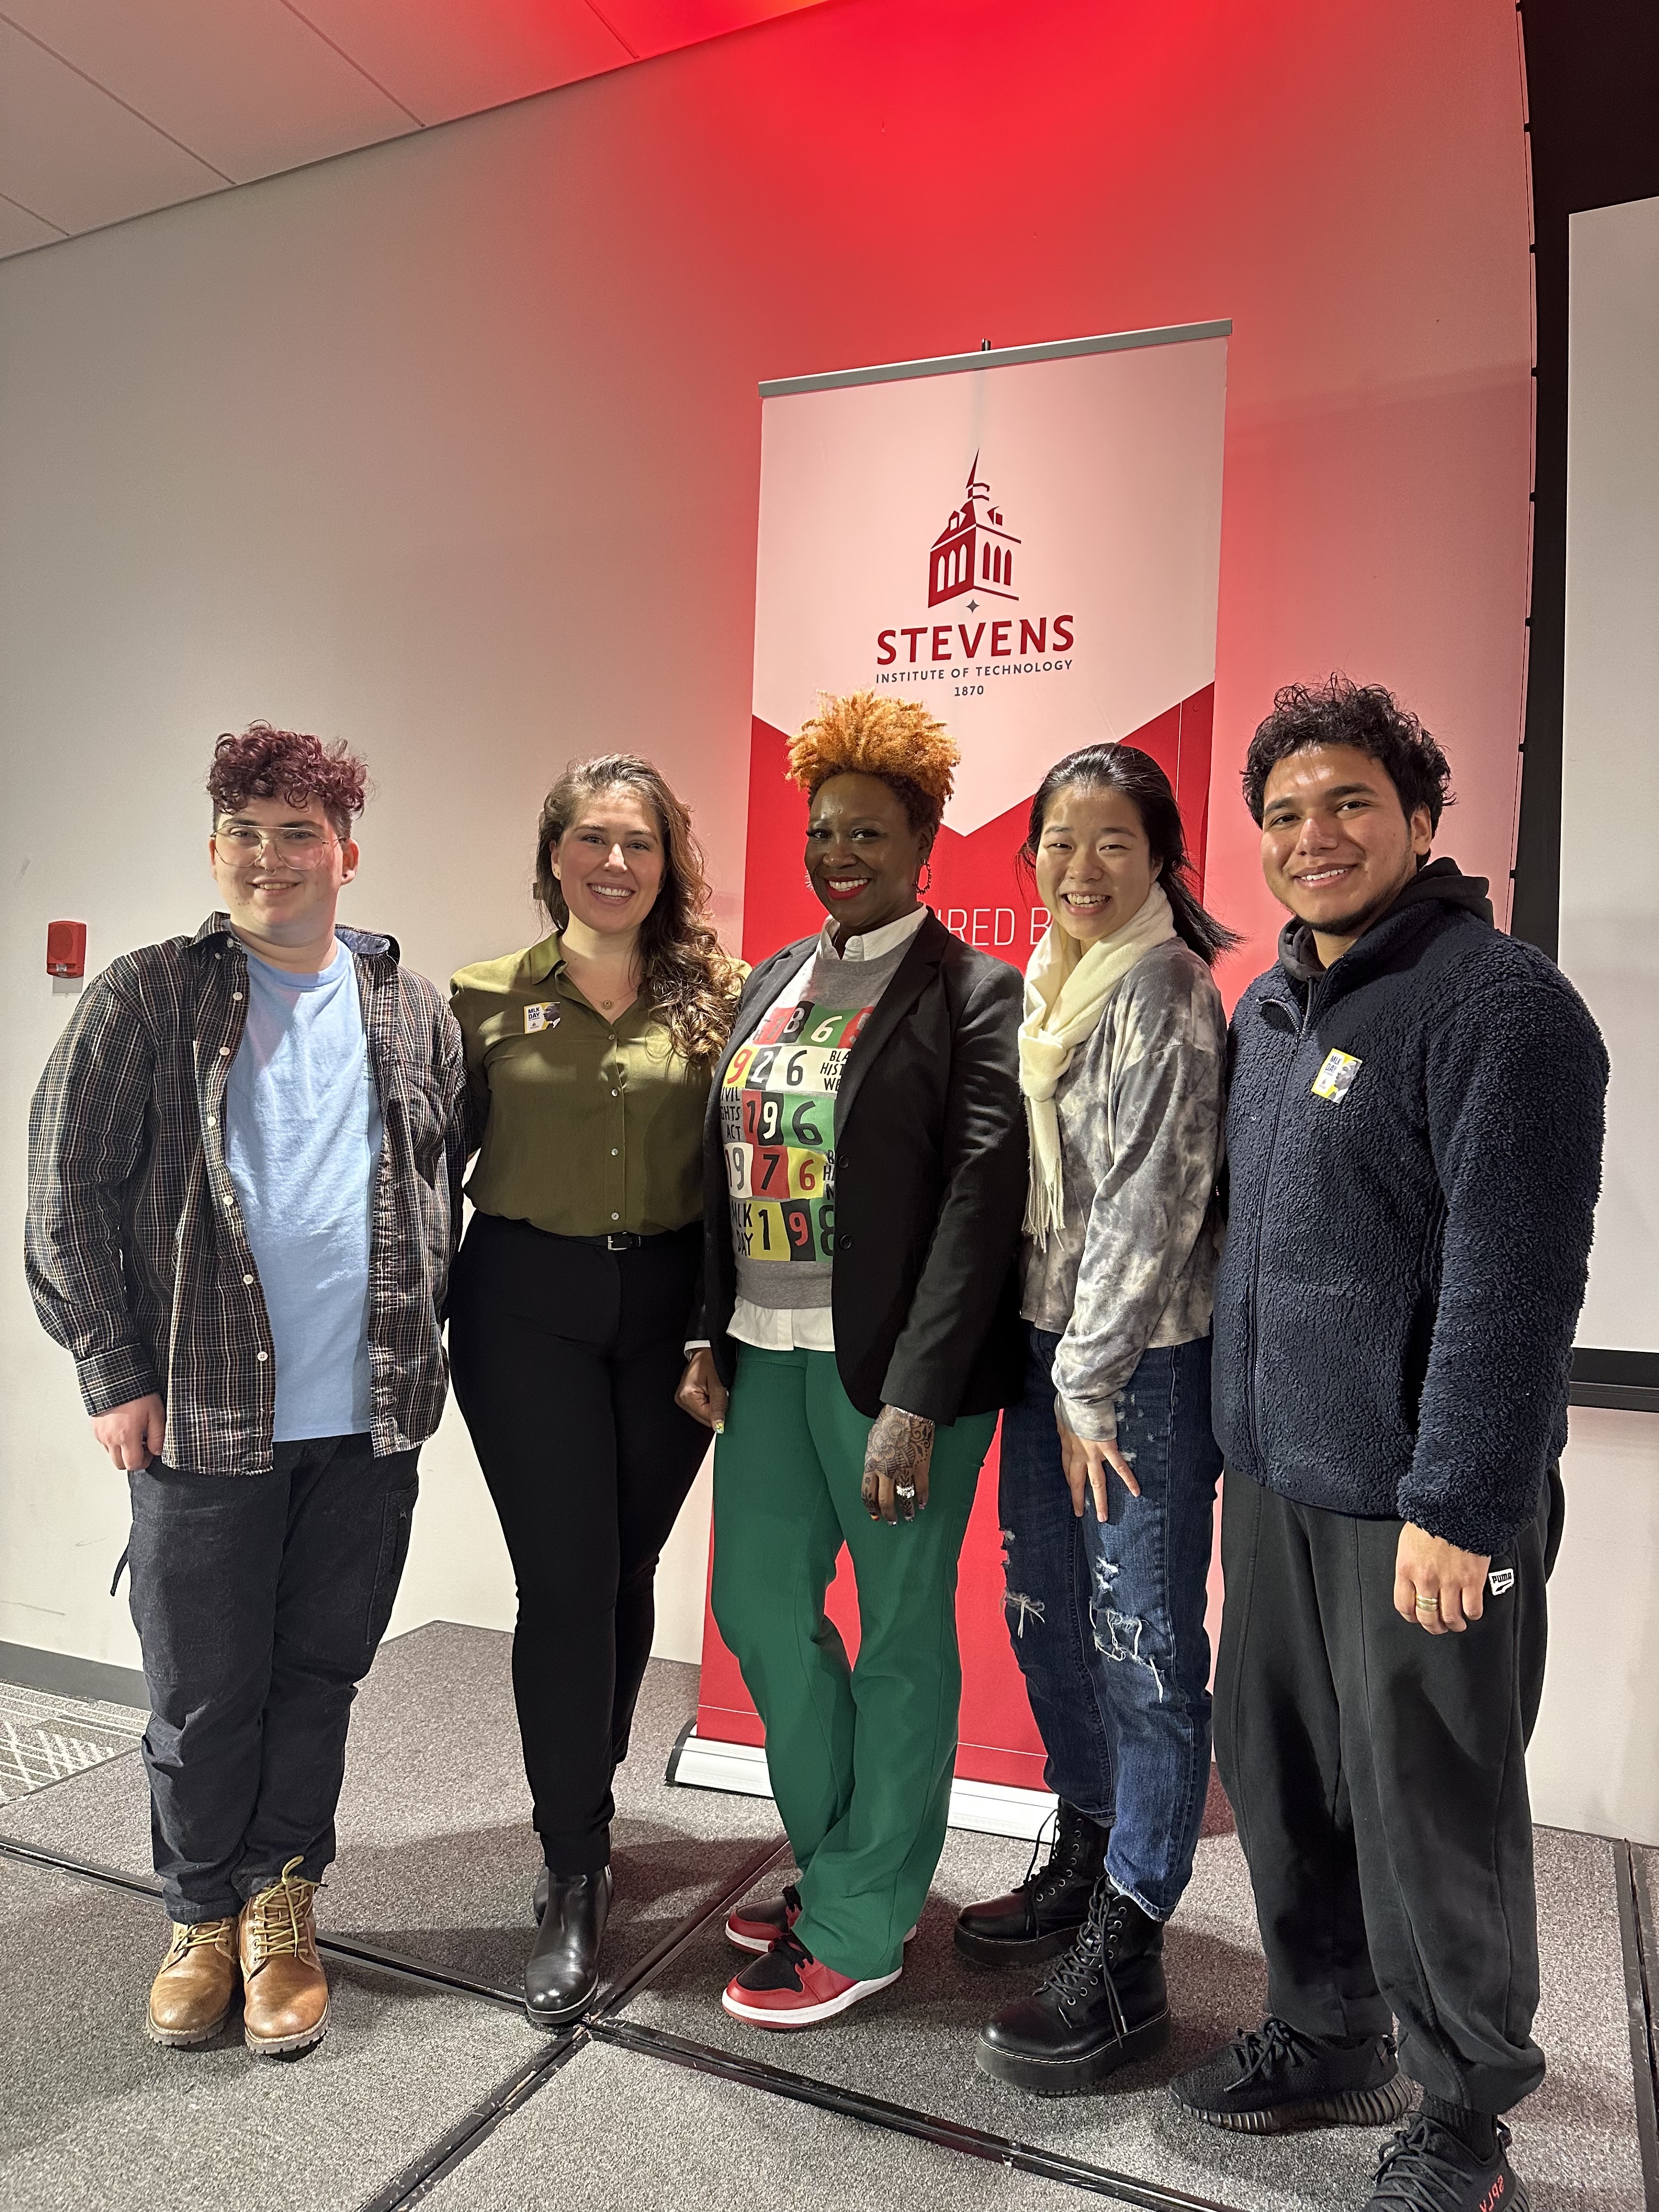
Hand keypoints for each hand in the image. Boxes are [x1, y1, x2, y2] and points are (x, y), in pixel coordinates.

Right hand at [91, 1393, 165, 1472]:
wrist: (115, 1376)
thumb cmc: (136, 1392)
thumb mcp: (156, 1413)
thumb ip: (158, 1436)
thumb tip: (157, 1451)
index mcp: (126, 1437)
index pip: (133, 1464)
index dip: (144, 1462)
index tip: (150, 1452)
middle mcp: (110, 1438)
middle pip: (119, 1464)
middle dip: (132, 1459)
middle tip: (142, 1445)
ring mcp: (100, 1433)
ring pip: (111, 1453)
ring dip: (122, 1450)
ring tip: (132, 1434)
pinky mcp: (94, 1427)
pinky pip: (104, 1442)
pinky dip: (113, 1440)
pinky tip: (122, 1427)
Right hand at [675, 1349, 728, 1432]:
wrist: (706, 1348)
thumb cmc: (712, 1360)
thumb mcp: (719, 1383)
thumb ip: (719, 1406)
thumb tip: (718, 1426)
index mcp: (686, 1395)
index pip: (706, 1418)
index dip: (720, 1415)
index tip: (729, 1406)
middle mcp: (682, 1399)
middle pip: (704, 1418)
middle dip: (717, 1410)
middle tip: (723, 1395)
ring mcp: (683, 1399)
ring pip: (703, 1414)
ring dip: (714, 1407)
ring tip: (717, 1392)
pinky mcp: (687, 1397)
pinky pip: (701, 1408)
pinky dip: (710, 1404)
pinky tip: (713, 1394)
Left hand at [862, 1405, 934, 1523]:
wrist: (908, 1411)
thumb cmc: (888, 1423)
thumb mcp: (872, 1442)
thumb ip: (873, 1460)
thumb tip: (874, 1474)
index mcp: (871, 1464)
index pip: (867, 1494)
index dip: (871, 1508)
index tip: (875, 1516)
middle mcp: (886, 1471)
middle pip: (885, 1501)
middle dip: (888, 1515)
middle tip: (892, 1522)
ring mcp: (904, 1469)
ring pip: (904, 1498)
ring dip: (907, 1510)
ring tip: (909, 1516)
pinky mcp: (921, 1466)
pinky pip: (922, 1488)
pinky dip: (922, 1498)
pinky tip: (922, 1504)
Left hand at [1055, 1411, 1139, 1521]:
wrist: (1080, 1398)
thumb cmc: (1070, 1403)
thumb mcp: (1062, 1416)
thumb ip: (1065, 1424)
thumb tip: (1065, 1423)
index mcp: (1067, 1446)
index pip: (1067, 1469)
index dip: (1070, 1481)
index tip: (1072, 1489)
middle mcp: (1078, 1455)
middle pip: (1077, 1482)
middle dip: (1078, 1499)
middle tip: (1080, 1514)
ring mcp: (1093, 1454)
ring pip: (1097, 1483)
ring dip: (1100, 1501)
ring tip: (1103, 1517)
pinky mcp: (1108, 1449)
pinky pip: (1120, 1468)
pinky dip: (1129, 1480)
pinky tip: (1136, 1492)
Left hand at [1394, 1522, 1490, 1634]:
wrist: (1455, 1506)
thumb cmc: (1431, 1520)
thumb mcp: (1407, 1542)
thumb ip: (1408, 1565)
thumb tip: (1410, 1582)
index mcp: (1406, 1569)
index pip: (1404, 1606)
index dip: (1412, 1617)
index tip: (1417, 1618)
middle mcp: (1426, 1579)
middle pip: (1427, 1617)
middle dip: (1434, 1626)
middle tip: (1439, 1627)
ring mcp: (1450, 1581)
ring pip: (1451, 1618)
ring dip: (1454, 1625)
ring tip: (1457, 1623)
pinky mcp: (1472, 1580)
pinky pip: (1472, 1609)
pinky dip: (1472, 1614)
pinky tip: (1472, 1611)